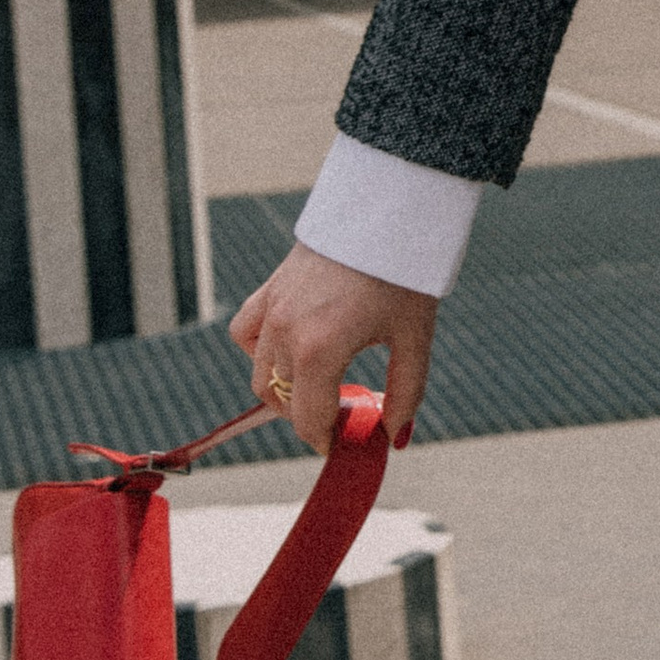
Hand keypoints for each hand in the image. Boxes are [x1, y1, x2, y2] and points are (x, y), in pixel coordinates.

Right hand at [230, 243, 437, 453]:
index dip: (326, 442)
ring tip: (321, 389)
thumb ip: (406, 392)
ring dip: (285, 392)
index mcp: (320, 351)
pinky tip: (290, 353)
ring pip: (260, 374)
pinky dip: (259, 352)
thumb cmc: (403, 277)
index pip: (308, 421)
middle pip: (284, 401)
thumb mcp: (413, 338)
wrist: (385, 213)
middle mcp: (285, 334)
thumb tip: (394, 436)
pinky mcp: (269, 289)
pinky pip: (245, 335)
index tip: (344, 446)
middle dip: (311, 418)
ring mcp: (272, 310)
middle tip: (342, 416)